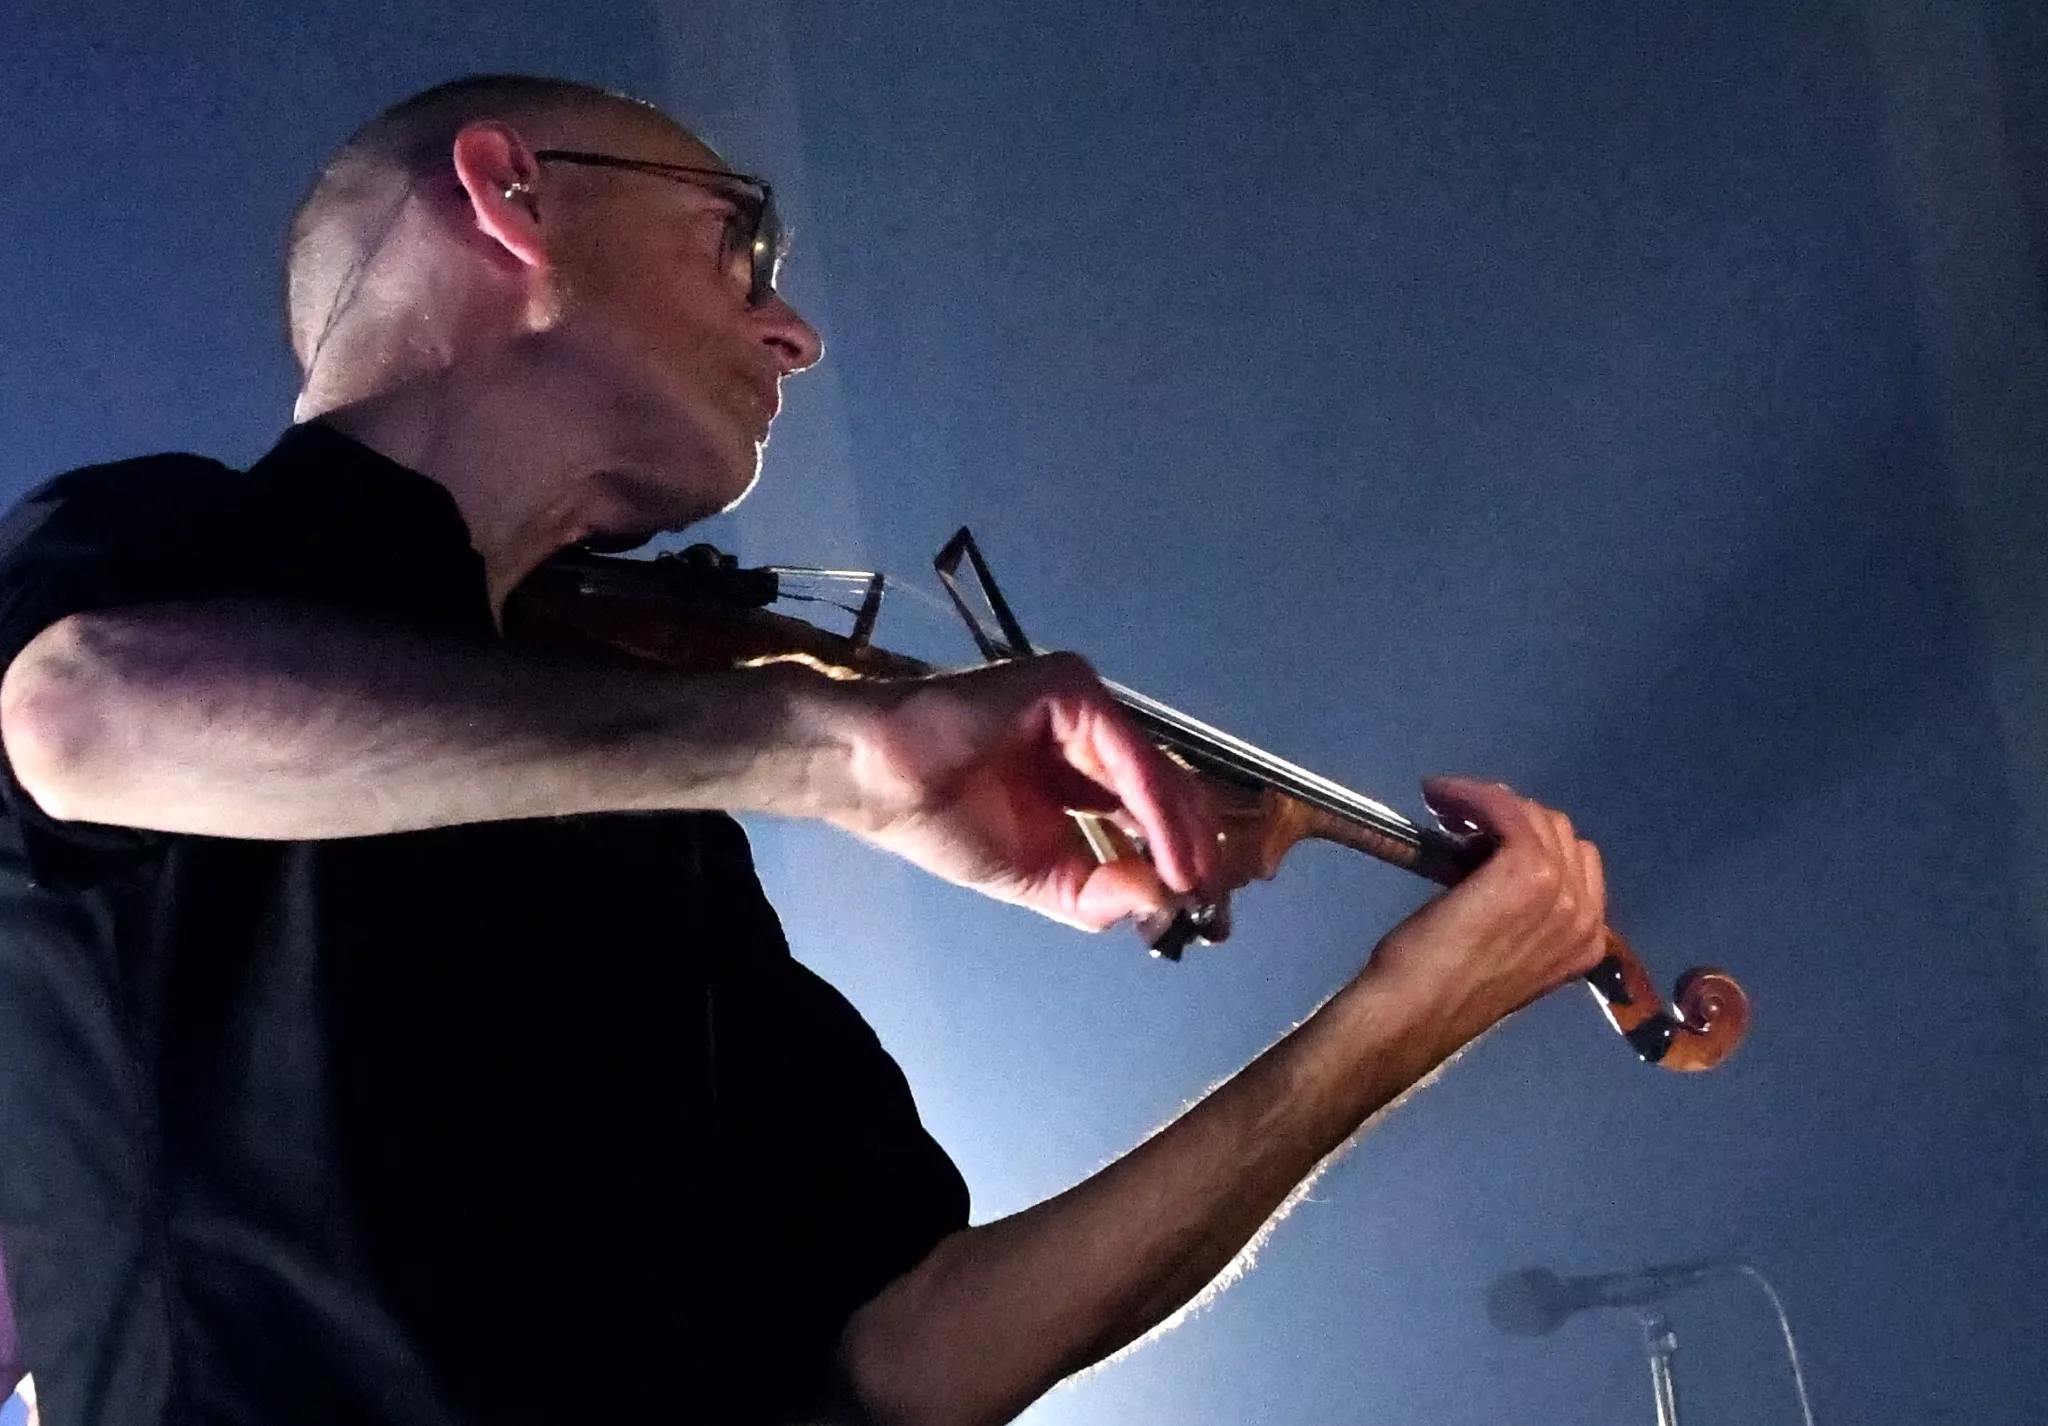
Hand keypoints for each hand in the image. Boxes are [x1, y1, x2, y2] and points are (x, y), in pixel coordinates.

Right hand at [826, 653, 1223, 929]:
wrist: (881, 780)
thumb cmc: (941, 820)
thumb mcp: (1039, 877)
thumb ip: (1099, 891)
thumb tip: (1164, 900)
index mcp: (1078, 776)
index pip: (1149, 811)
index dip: (1183, 855)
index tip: (1209, 906)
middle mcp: (1089, 738)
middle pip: (1166, 789)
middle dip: (1198, 846)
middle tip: (1220, 900)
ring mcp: (1084, 709)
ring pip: (1157, 773)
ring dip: (1187, 835)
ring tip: (1201, 885)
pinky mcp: (1073, 691)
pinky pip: (1130, 756)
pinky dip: (1158, 809)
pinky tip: (1172, 853)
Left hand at [1365, 776, 1607, 1047]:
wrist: (1413, 1013)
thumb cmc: (1440, 989)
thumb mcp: (1501, 953)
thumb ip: (1518, 915)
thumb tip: (1489, 857)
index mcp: (1586, 942)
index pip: (1576, 862)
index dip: (1530, 839)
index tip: (1482, 835)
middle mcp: (1586, 918)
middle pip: (1560, 833)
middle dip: (1511, 818)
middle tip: (1459, 822)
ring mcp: (1562, 894)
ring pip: (1535, 818)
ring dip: (1487, 803)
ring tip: (1446, 810)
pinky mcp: (1527, 871)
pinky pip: (1506, 810)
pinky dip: (1471, 794)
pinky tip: (1439, 796)